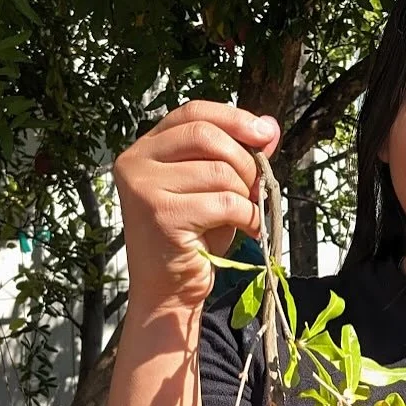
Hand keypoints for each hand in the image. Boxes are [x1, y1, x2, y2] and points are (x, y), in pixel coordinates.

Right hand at [113, 99, 279, 310]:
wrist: (169, 292)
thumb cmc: (194, 239)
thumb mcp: (217, 188)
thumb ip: (238, 155)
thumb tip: (270, 126)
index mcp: (145, 149)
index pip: (193, 113)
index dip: (233, 118)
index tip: (266, 134)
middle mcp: (135, 162)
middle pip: (207, 136)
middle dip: (245, 161)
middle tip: (257, 189)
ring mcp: (143, 188)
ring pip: (219, 171)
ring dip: (246, 194)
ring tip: (248, 215)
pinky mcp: (161, 215)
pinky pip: (224, 202)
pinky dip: (247, 216)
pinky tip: (249, 230)